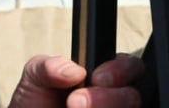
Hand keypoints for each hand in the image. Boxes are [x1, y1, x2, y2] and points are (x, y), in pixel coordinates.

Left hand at [8, 54, 143, 107]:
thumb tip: (74, 70)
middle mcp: (114, 99)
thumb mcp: (35, 78)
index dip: (119, 70)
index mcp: (104, 76)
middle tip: (76, 101)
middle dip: (108, 97)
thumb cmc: (37, 104)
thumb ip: (48, 65)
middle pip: (133, 95)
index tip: (96, 77)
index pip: (130, 66)